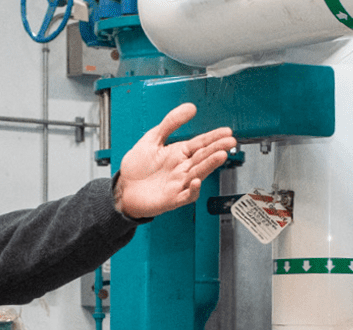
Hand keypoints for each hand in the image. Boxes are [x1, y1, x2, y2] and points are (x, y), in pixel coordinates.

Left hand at [114, 103, 235, 218]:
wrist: (123, 189)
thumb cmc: (137, 167)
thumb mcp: (152, 139)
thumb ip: (170, 123)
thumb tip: (190, 107)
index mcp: (179, 154)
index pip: (200, 143)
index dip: (213, 137)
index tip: (227, 132)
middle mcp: (182, 168)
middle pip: (202, 157)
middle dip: (216, 149)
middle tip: (230, 142)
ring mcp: (179, 184)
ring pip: (198, 174)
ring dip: (209, 165)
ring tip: (220, 155)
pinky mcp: (172, 199)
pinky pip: (186, 195)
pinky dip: (192, 190)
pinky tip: (195, 181)